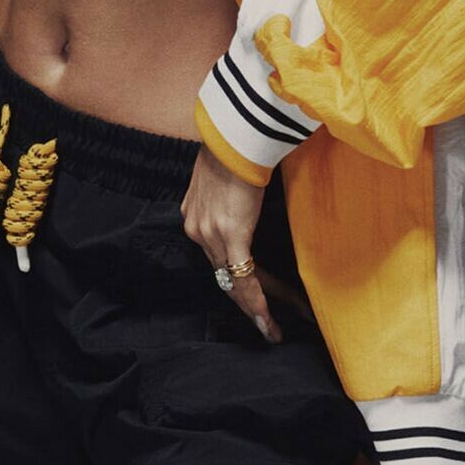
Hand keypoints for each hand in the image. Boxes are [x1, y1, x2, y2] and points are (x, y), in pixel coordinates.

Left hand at [180, 144, 282, 341]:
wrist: (235, 135)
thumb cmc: (233, 148)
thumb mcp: (220, 175)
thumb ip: (225, 195)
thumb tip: (239, 198)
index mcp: (193, 217)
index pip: (215, 258)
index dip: (234, 281)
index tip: (250, 298)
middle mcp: (196, 230)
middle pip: (224, 276)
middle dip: (247, 302)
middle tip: (266, 324)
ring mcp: (211, 234)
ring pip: (234, 282)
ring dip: (255, 307)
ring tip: (271, 329)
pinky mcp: (231, 234)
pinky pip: (244, 277)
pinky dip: (257, 302)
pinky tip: (268, 320)